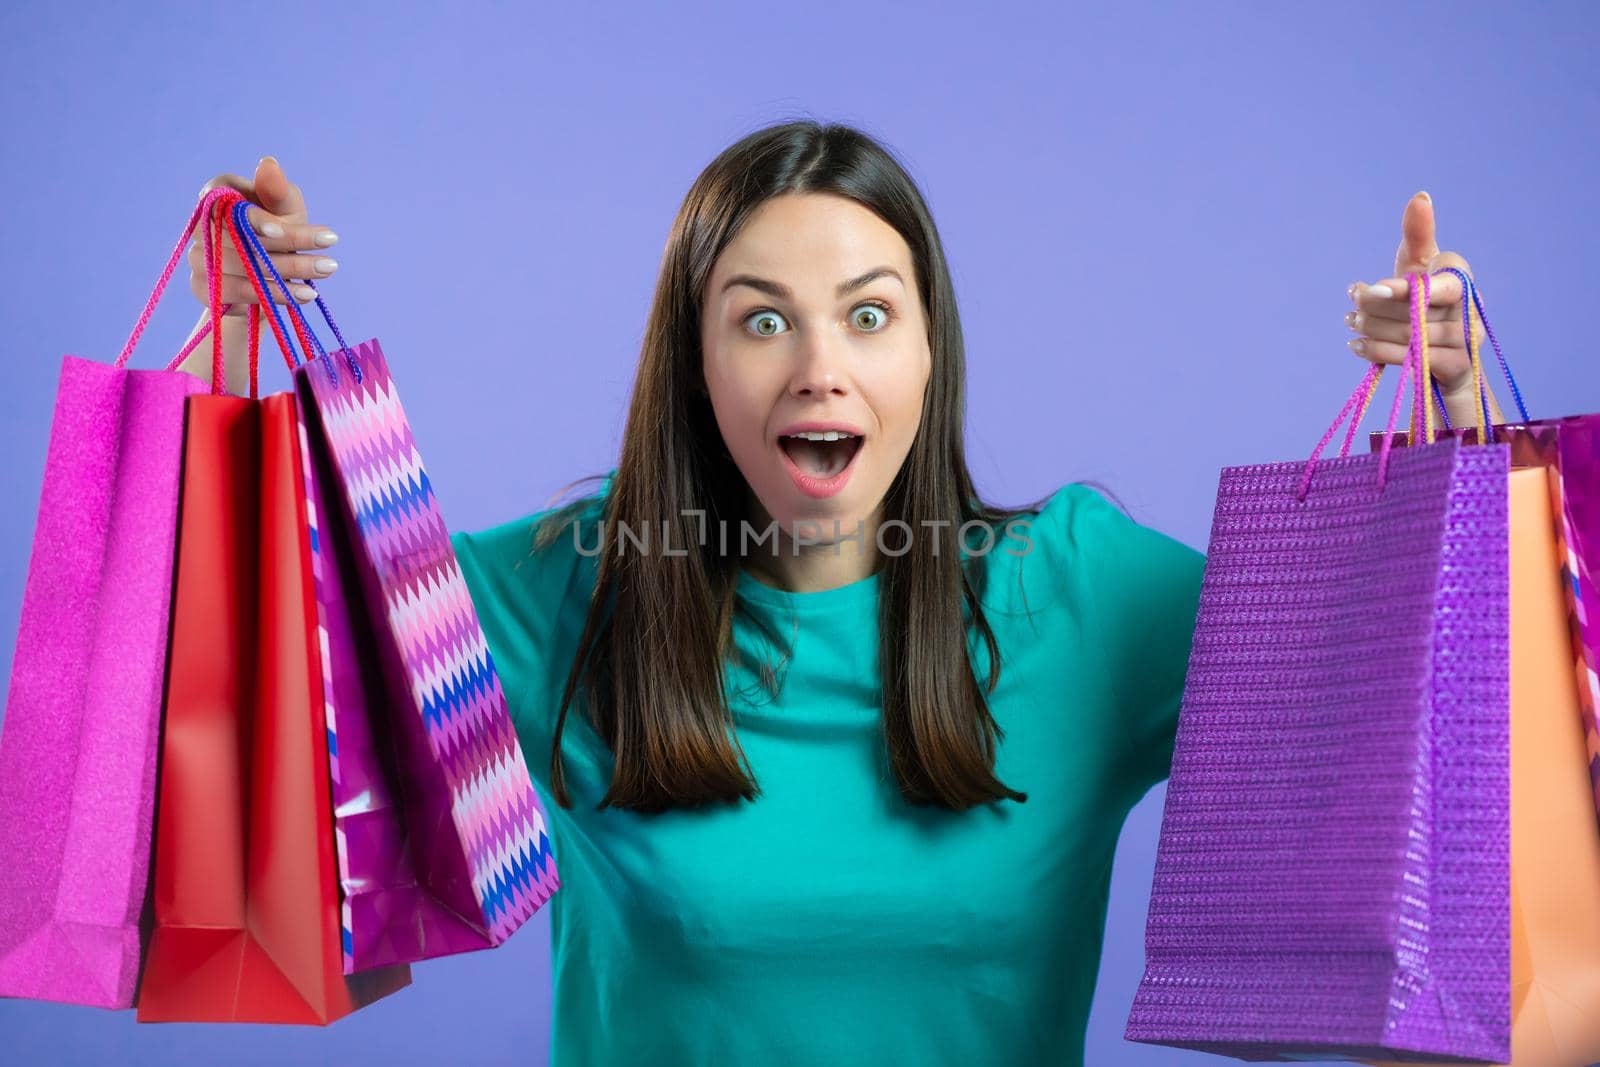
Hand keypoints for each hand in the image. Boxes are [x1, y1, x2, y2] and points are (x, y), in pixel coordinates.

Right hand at [189, 156, 339, 315]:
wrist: (267, 279)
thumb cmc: (279, 233)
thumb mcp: (287, 212)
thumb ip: (278, 192)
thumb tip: (268, 164)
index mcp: (217, 195)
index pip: (224, 201)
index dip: (251, 218)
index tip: (280, 231)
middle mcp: (200, 225)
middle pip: (237, 236)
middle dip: (287, 247)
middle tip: (329, 258)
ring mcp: (198, 257)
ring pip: (239, 265)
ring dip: (286, 271)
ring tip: (325, 271)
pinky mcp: (202, 287)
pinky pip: (236, 292)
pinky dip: (273, 294)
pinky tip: (304, 295)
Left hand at [1344, 191, 1496, 425]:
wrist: (1446, 358)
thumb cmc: (1427, 303)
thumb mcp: (1418, 267)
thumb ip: (1417, 236)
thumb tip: (1421, 197)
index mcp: (1459, 275)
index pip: (1431, 281)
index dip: (1400, 289)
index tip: (1369, 290)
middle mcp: (1471, 303)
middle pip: (1413, 309)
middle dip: (1374, 310)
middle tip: (1350, 311)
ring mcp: (1469, 335)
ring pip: (1409, 334)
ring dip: (1372, 331)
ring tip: (1352, 324)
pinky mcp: (1460, 364)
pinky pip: (1413, 358)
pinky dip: (1378, 353)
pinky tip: (1356, 346)